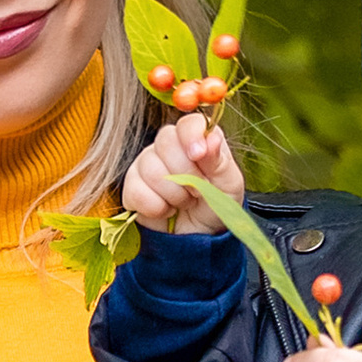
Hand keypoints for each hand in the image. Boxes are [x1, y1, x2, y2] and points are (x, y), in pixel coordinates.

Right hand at [123, 106, 243, 232]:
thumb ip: (220, 161)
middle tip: (197, 191)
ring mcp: (146, 164)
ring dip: (173, 194)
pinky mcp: (132, 186)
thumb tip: (211, 138)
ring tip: (183, 202)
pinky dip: (156, 207)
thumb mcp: (229, 185)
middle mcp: (169, 146)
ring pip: (151, 169)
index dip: (191, 136)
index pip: (188, 122)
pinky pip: (137, 191)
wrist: (197, 238)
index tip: (198, 154)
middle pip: (166, 142)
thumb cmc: (215, 207)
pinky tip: (165, 209)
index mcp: (196, 139)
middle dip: (186, 174)